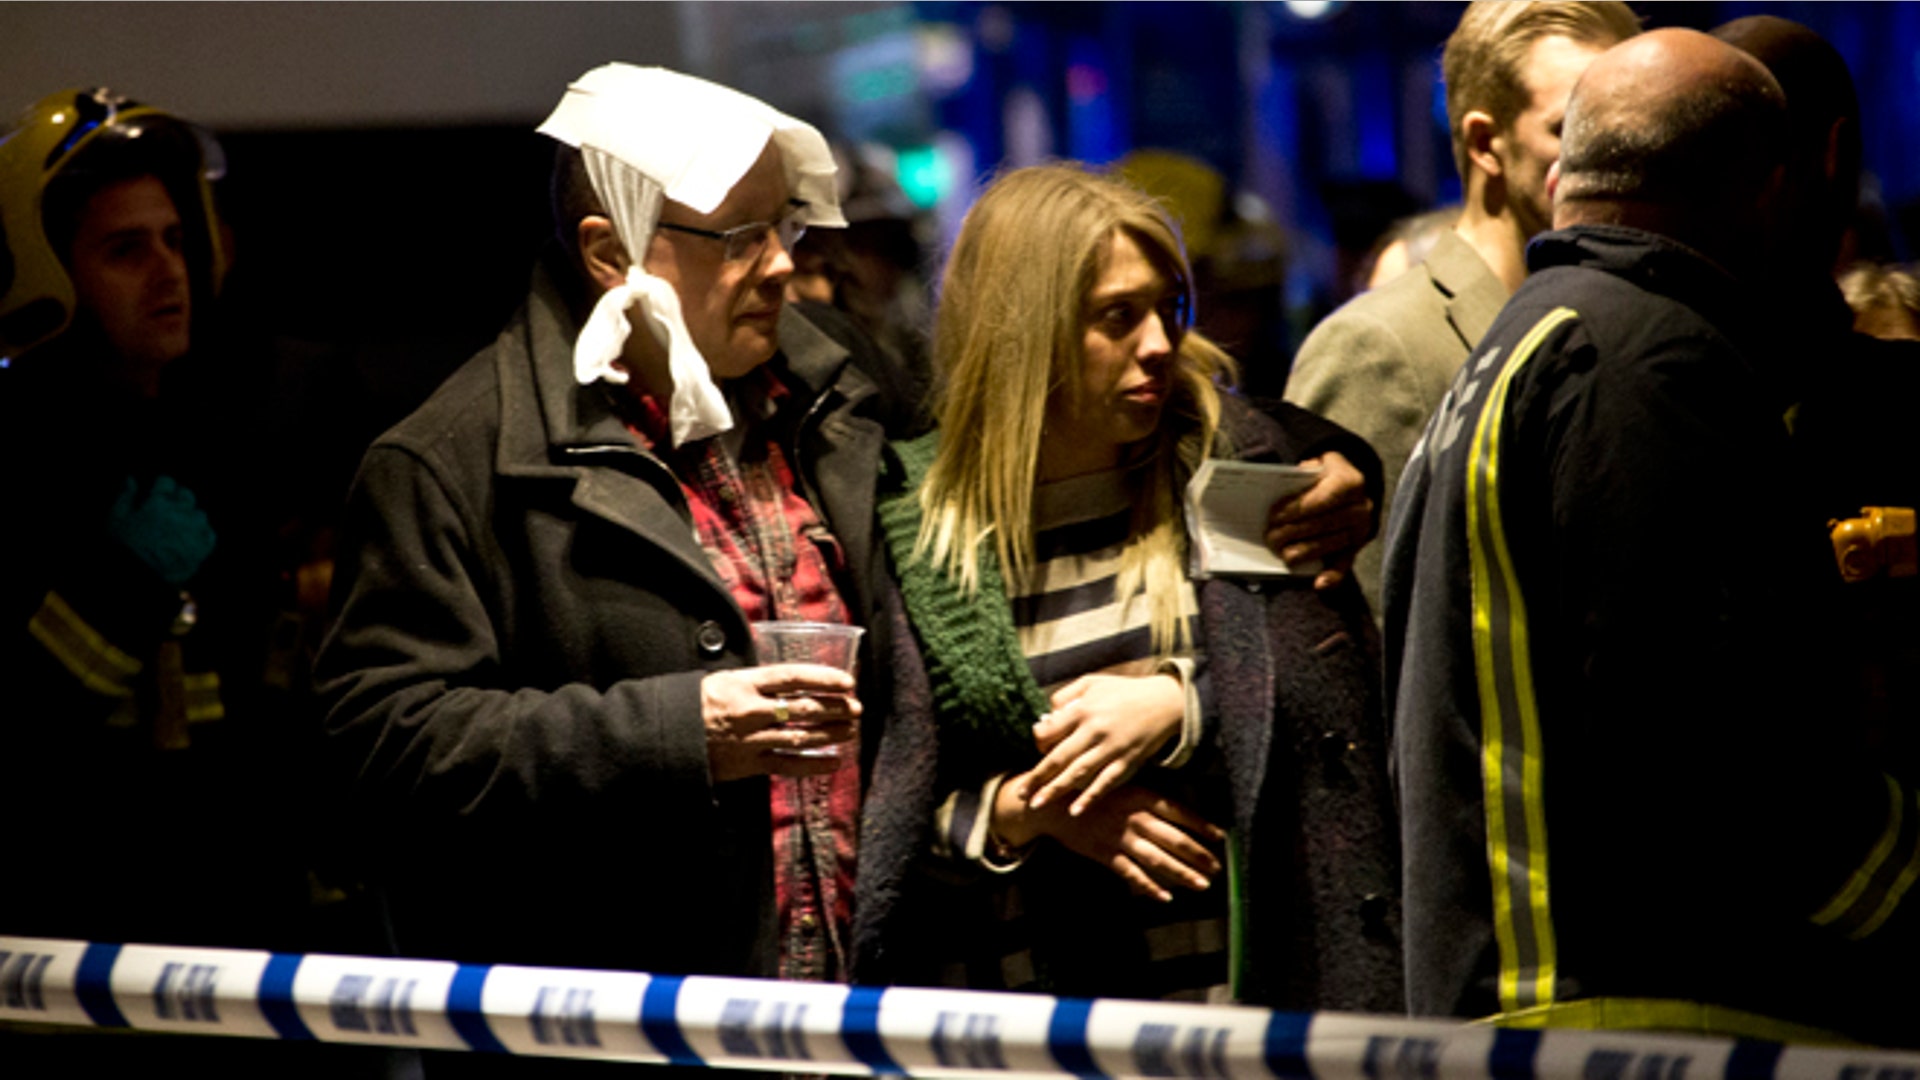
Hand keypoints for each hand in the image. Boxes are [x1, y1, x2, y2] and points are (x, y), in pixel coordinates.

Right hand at [107, 475, 216, 584]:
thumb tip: (131, 478)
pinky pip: (210, 536)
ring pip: (200, 515)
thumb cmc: (122, 547)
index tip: (157, 493)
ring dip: (191, 518)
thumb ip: (125, 496)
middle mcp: (180, 513)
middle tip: (168, 511)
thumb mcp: (115, 519)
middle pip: (187, 496)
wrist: (135, 576)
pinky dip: (203, 536)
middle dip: (178, 499)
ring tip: (178, 528)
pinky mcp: (202, 549)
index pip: (167, 481)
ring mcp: (194, 531)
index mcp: (158, 503)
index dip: (161, 486)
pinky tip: (191, 540)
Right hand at [701, 664, 858, 781]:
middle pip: (804, 708)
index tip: (847, 681)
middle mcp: (750, 711)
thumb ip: (756, 681)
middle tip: (855, 707)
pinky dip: (814, 765)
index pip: (793, 677)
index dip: (824, 679)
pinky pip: (788, 765)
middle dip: (835, 707)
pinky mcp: (748, 765)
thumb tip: (791, 679)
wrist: (665, 737)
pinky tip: (834, 762)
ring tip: (850, 730)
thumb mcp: (723, 679)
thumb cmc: (693, 703)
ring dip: (831, 734)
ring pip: (801, 737)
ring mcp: (751, 740)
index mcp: (743, 683)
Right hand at [995, 776, 1223, 901]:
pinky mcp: (1104, 854)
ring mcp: (1119, 837)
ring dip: (1182, 873)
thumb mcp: (1121, 784)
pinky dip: (1148, 887)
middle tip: (1217, 868)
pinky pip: (1131, 873)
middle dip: (1198, 855)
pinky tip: (1166, 897)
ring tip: (1202, 884)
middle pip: (1173, 838)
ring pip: (1157, 858)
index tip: (1221, 837)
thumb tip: (1178, 812)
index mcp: (1141, 796)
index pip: (1178, 811)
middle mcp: (1134, 817)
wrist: (1052, 804)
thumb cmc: (1091, 792)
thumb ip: (1148, 798)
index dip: (1201, 825)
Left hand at [1027, 673, 1183, 816]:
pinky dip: (1090, 798)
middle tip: (1019, 794)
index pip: (1049, 732)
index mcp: (1082, 708)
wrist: (1166, 701)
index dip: (1038, 744)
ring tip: (1037, 805)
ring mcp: (1111, 747)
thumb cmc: (1124, 691)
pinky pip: (1105, 783)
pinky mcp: (1128, 761)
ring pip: (1078, 773)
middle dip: (1036, 777)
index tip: (1038, 750)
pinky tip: (1075, 810)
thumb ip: (1064, 695)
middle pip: (1058, 757)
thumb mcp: (1092, 681)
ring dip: (1055, 791)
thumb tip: (1045, 718)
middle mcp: (1094, 729)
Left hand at [1264, 450, 1374, 589]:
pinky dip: (1332, 576)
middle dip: (1291, 531)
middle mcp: (1361, 508)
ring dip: (1299, 550)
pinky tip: (1319, 583)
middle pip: (1320, 525)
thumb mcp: (1319, 461)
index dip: (1296, 509)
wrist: (1351, 484)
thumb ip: (1305, 472)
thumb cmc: (1326, 473)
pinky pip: (1344, 564)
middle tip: (1269, 535)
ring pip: (1325, 545)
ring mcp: (1360, 530)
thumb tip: (1279, 488)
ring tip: (1278, 549)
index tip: (1274, 516)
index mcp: (1351, 483)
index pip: (1321, 500)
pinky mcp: (1356, 547)